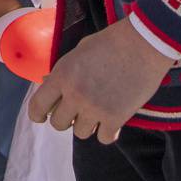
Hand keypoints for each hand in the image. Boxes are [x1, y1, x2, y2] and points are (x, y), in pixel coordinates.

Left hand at [28, 18, 176, 141]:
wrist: (143, 43)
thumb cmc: (111, 42)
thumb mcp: (78, 51)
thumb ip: (64, 72)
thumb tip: (49, 85)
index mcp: (62, 76)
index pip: (37, 106)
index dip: (37, 115)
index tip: (42, 118)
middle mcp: (74, 95)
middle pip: (59, 124)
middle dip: (67, 118)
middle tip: (78, 111)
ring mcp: (95, 109)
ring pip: (81, 133)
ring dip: (88, 125)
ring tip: (98, 112)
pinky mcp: (116, 118)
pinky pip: (104, 138)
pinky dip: (108, 132)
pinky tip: (113, 121)